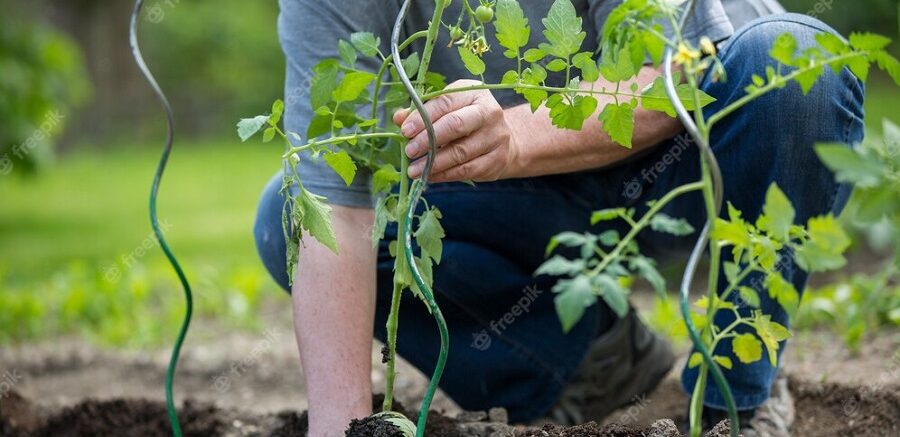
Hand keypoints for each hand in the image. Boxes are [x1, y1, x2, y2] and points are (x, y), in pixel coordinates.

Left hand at [394, 79, 520, 182]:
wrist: (504, 139)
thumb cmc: (468, 120)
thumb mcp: (448, 108)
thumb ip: (424, 112)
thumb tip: (399, 118)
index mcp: (473, 93)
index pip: (445, 102)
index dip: (423, 117)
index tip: (405, 131)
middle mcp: (489, 112)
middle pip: (456, 125)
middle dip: (428, 139)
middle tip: (409, 151)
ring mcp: (495, 137)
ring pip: (460, 152)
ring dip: (434, 163)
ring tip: (414, 170)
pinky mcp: (497, 160)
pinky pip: (467, 170)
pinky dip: (445, 175)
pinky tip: (429, 176)